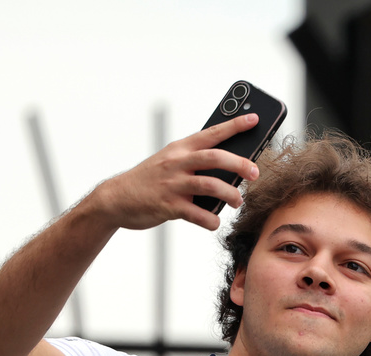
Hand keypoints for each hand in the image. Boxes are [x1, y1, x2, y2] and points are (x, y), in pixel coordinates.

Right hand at [89, 112, 261, 231]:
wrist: (116, 198)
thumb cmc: (152, 179)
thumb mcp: (171, 162)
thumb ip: (196, 162)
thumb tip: (233, 169)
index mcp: (180, 149)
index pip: (211, 133)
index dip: (234, 125)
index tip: (254, 119)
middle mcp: (176, 163)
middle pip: (214, 158)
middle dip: (239, 164)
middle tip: (255, 173)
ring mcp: (172, 184)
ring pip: (209, 185)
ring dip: (230, 194)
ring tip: (237, 201)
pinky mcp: (168, 206)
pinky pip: (197, 214)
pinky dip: (211, 220)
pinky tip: (214, 221)